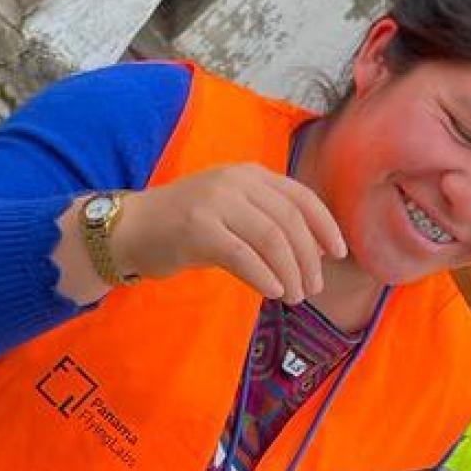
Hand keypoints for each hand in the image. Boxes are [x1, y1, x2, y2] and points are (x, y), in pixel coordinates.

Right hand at [109, 165, 345, 302]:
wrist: (131, 229)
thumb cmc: (185, 226)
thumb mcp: (231, 210)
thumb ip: (268, 219)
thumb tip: (316, 250)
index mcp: (249, 174)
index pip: (300, 196)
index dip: (325, 225)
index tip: (338, 254)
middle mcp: (235, 181)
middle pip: (289, 221)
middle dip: (308, 258)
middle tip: (313, 287)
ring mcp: (215, 202)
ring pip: (271, 239)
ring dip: (290, 272)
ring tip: (295, 296)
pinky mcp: (197, 229)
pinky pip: (243, 255)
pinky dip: (264, 276)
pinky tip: (274, 291)